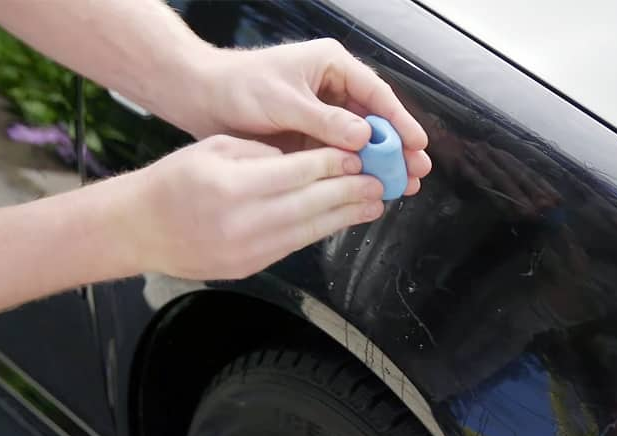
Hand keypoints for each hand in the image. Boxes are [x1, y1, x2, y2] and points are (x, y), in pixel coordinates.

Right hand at [121, 135, 384, 279]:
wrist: (138, 229)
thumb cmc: (172, 182)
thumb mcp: (214, 148)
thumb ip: (262, 153)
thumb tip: (308, 161)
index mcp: (233, 185)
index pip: (300, 172)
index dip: (336, 165)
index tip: (361, 157)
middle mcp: (245, 221)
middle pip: (314, 203)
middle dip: (353, 192)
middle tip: (382, 182)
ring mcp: (249, 249)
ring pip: (312, 229)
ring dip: (347, 216)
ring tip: (374, 204)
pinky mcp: (252, 266)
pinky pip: (297, 244)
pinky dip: (323, 230)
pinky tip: (341, 220)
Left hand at [187, 39, 431, 195]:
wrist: (199, 97)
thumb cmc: (238, 85)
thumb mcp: (285, 101)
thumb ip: (325, 121)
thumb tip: (364, 138)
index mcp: (332, 66)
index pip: (376, 95)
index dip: (399, 122)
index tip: (417, 145)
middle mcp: (332, 89)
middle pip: (374, 120)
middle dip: (396, 147)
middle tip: (416, 172)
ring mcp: (320, 115)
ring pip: (358, 141)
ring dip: (377, 163)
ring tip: (400, 185)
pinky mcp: (308, 136)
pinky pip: (337, 155)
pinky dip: (351, 171)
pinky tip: (366, 188)